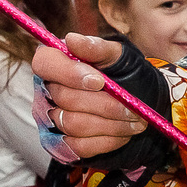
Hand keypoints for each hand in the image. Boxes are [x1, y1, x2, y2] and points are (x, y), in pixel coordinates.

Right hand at [32, 34, 142, 157]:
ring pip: (74, 124)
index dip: (69, 73)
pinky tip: (123, 133)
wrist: (142, 106)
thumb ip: (97, 48)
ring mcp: (50, 120)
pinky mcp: (60, 145)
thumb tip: (72, 39)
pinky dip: (107, 140)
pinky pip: (79, 146)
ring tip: (134, 120)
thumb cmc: (126, 76)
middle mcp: (45, 92)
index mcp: (55, 63)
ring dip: (111, 124)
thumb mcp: (119, 56)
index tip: (100, 81)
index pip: (44, 63)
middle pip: (65, 98)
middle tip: (133, 107)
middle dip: (105, 104)